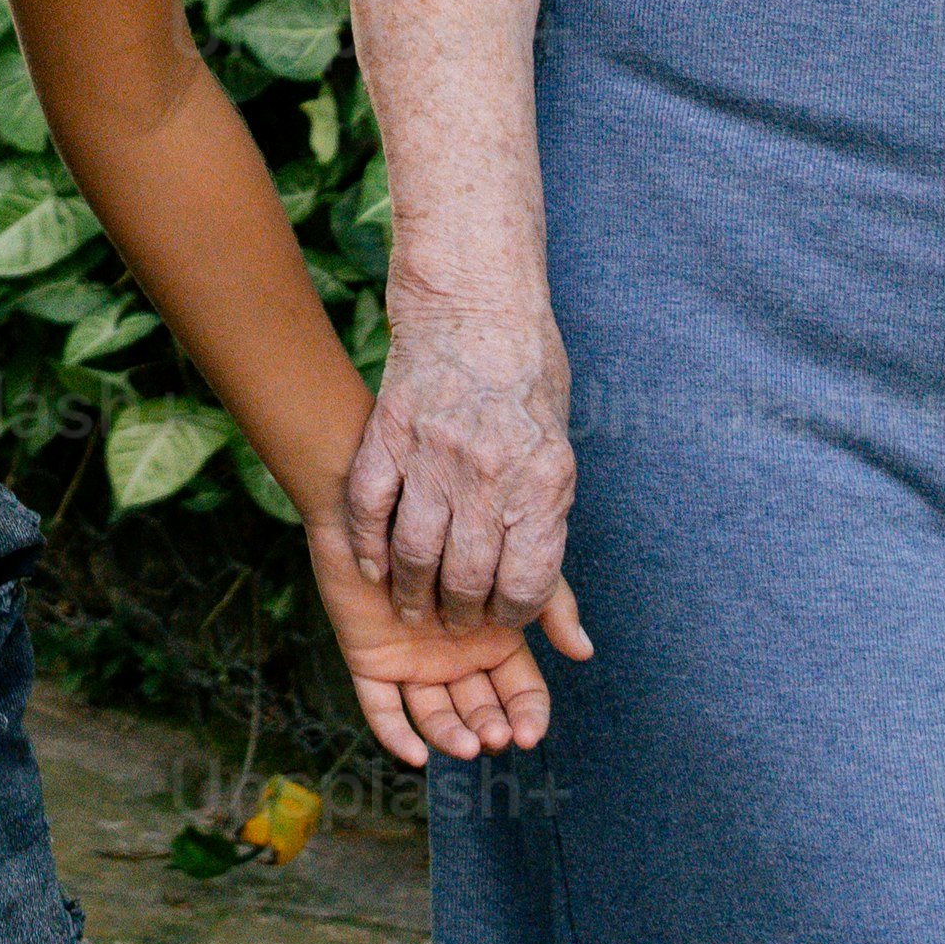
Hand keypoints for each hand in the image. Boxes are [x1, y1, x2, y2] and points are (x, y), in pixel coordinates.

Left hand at [310, 470, 586, 770]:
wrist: (386, 496)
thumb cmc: (454, 522)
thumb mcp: (508, 561)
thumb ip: (545, 602)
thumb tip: (583, 652)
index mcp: (493, 641)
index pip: (519, 692)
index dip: (527, 715)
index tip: (531, 733)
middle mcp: (454, 658)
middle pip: (478, 710)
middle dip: (491, 728)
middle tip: (497, 738)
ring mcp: (412, 663)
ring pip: (434, 715)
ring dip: (452, 736)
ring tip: (468, 744)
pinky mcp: (369, 661)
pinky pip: (381, 708)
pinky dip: (396, 735)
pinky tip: (416, 756)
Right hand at [339, 301, 571, 631]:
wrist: (478, 304)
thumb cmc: (528, 382)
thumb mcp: (559, 455)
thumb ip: (552, 537)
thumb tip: (576, 639)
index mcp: (543, 482)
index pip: (526, 584)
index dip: (512, 613)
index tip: (501, 613)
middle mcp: (489, 474)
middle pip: (467, 577)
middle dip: (459, 613)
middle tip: (452, 619)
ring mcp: (434, 454)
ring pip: (415, 553)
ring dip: (412, 593)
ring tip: (413, 606)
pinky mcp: (390, 433)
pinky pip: (370, 508)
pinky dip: (369, 547)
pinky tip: (375, 568)